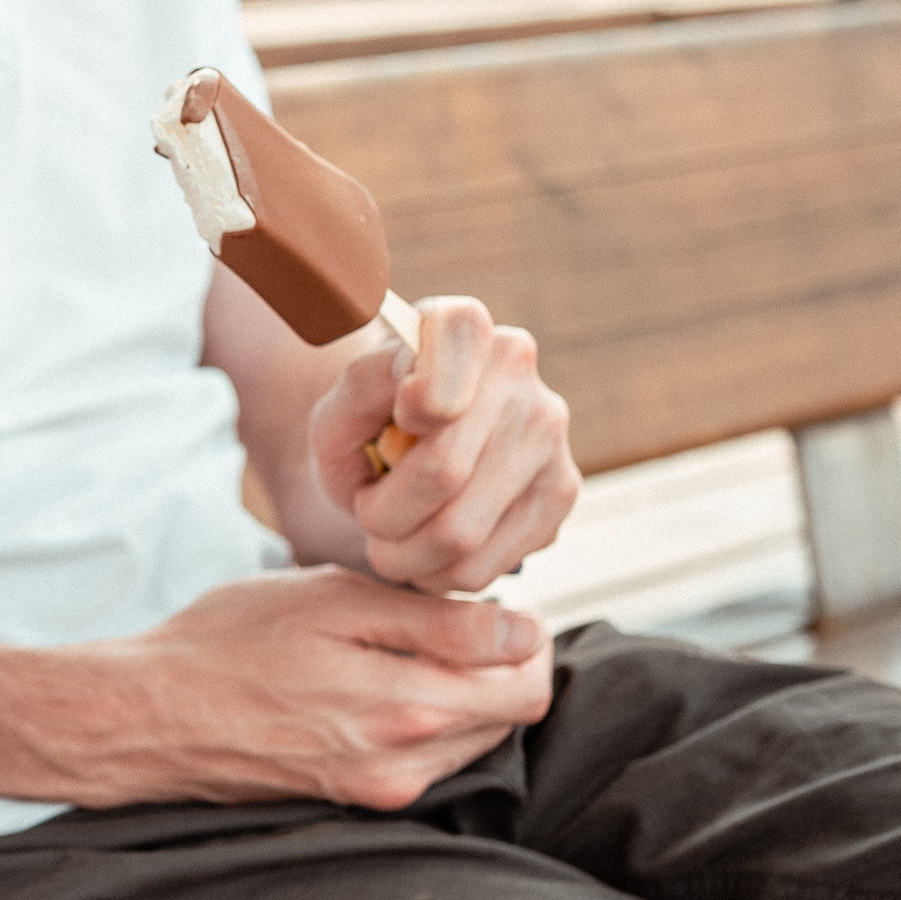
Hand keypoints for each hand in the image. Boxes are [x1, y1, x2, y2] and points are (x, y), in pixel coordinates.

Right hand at [102, 565, 552, 810]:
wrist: (149, 717)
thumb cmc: (229, 641)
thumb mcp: (331, 600)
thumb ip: (435, 620)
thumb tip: (521, 633)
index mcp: (409, 705)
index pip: (529, 680)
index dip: (523, 632)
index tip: (487, 604)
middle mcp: (408, 761)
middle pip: (513, 714)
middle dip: (502, 663)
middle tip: (453, 621)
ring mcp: (384, 788)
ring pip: (476, 738)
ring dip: (465, 692)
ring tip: (406, 650)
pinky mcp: (359, 799)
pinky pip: (432, 759)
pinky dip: (430, 719)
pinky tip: (380, 685)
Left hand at [310, 298, 577, 595]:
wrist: (398, 454)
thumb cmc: (365, 427)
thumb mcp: (338, 406)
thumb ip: (362, 387)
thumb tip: (418, 389)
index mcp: (460, 324)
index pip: (455, 357)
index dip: (416, 404)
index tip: (397, 420)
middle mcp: (517, 364)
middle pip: (444, 472)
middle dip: (382, 515)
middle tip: (366, 513)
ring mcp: (549, 429)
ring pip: (461, 534)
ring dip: (402, 555)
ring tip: (389, 538)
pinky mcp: (562, 491)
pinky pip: (485, 566)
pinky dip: (439, 575)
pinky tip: (427, 550)